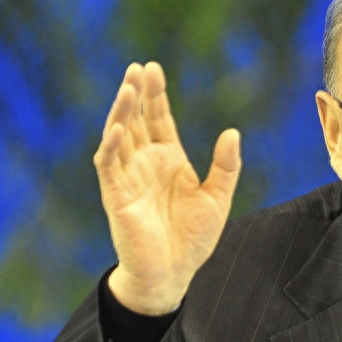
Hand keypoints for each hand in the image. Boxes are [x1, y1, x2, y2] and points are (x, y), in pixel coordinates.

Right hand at [93, 61, 241, 314]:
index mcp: (168, 160)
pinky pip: (109, 165)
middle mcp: (145, 163)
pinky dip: (111, 146)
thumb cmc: (192, 240)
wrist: (172, 275)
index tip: (152, 67)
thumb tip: (232, 131)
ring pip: (119, 136)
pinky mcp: (116, 196)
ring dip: (121, 112)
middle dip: (136, 93)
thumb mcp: (218, 199)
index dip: (155, 95)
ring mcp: (128, 178)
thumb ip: (225, 166)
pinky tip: (118, 128)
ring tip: (127, 86)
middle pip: (137, 120)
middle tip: (137, 66)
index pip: (159, 119)